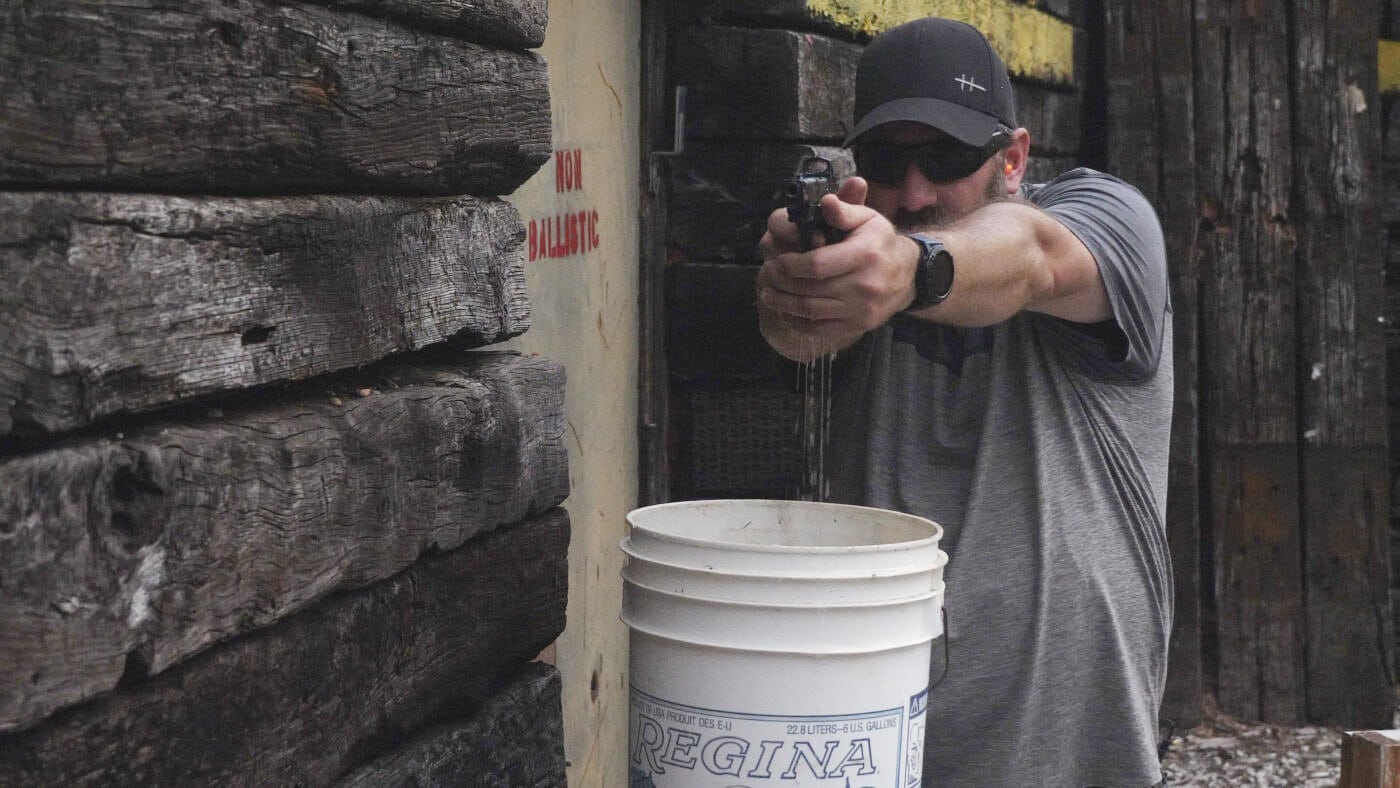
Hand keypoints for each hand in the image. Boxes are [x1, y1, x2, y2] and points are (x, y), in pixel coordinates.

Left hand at [757, 176, 919, 338]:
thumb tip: (826, 202)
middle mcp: (864, 285)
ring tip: (769, 293)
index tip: (778, 260)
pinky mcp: (858, 326)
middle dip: (783, 282)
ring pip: (812, 311)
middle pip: (811, 289)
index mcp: (865, 255)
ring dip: (784, 303)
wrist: (907, 276)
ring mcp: (861, 310)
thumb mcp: (868, 219)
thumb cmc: (880, 243)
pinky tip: (786, 312)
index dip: (792, 264)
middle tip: (768, 274)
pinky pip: (821, 329)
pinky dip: (799, 323)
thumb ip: (845, 211)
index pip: (818, 264)